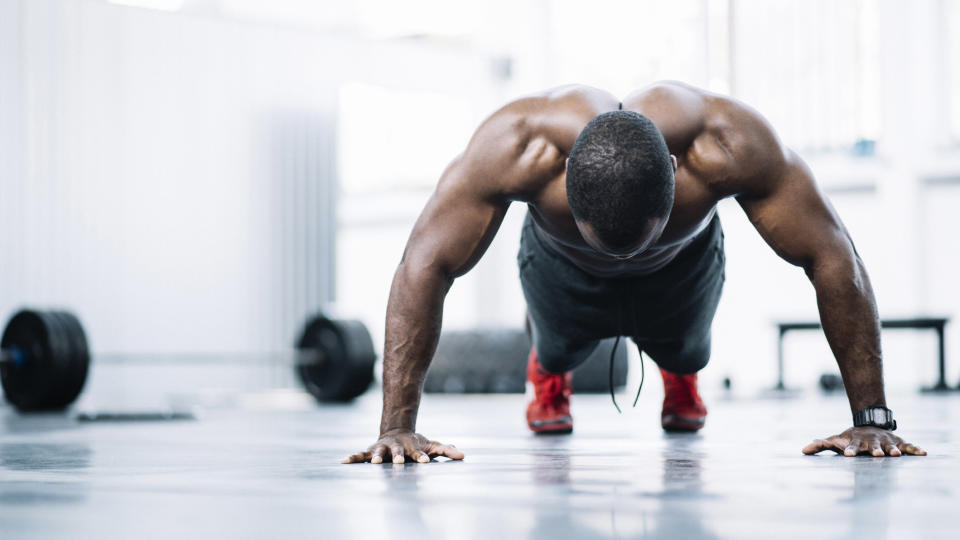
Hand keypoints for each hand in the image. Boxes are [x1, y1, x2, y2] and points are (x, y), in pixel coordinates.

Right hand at [342, 429, 464, 463]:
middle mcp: (396, 447)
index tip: (426, 462)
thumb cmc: (416, 442)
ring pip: (378, 452)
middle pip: (397, 452)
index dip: (422, 457)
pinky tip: (343, 462)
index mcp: (411, 447)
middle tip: (399, 462)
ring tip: (375, 463)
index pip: (418, 453)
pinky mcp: (371, 452)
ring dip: (376, 457)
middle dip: (398, 456)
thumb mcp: (432, 445)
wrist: (397, 431)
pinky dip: (352, 458)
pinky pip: (361, 455)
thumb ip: (446, 450)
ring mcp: (382, 449)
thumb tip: (463, 455)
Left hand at [802, 426, 925, 456]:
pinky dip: (915, 449)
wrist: (869, 424)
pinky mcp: (898, 442)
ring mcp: (885, 441)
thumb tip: (802, 450)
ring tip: (896, 455)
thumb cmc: (850, 438)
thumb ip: (820, 445)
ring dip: (893, 450)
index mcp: (856, 442)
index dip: (849, 450)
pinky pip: (908, 446)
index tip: (847, 455)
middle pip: (872, 446)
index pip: (851, 446)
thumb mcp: (835, 440)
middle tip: (875, 455)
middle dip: (874, 450)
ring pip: (890, 446)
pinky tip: (924, 453)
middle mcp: (871, 441)